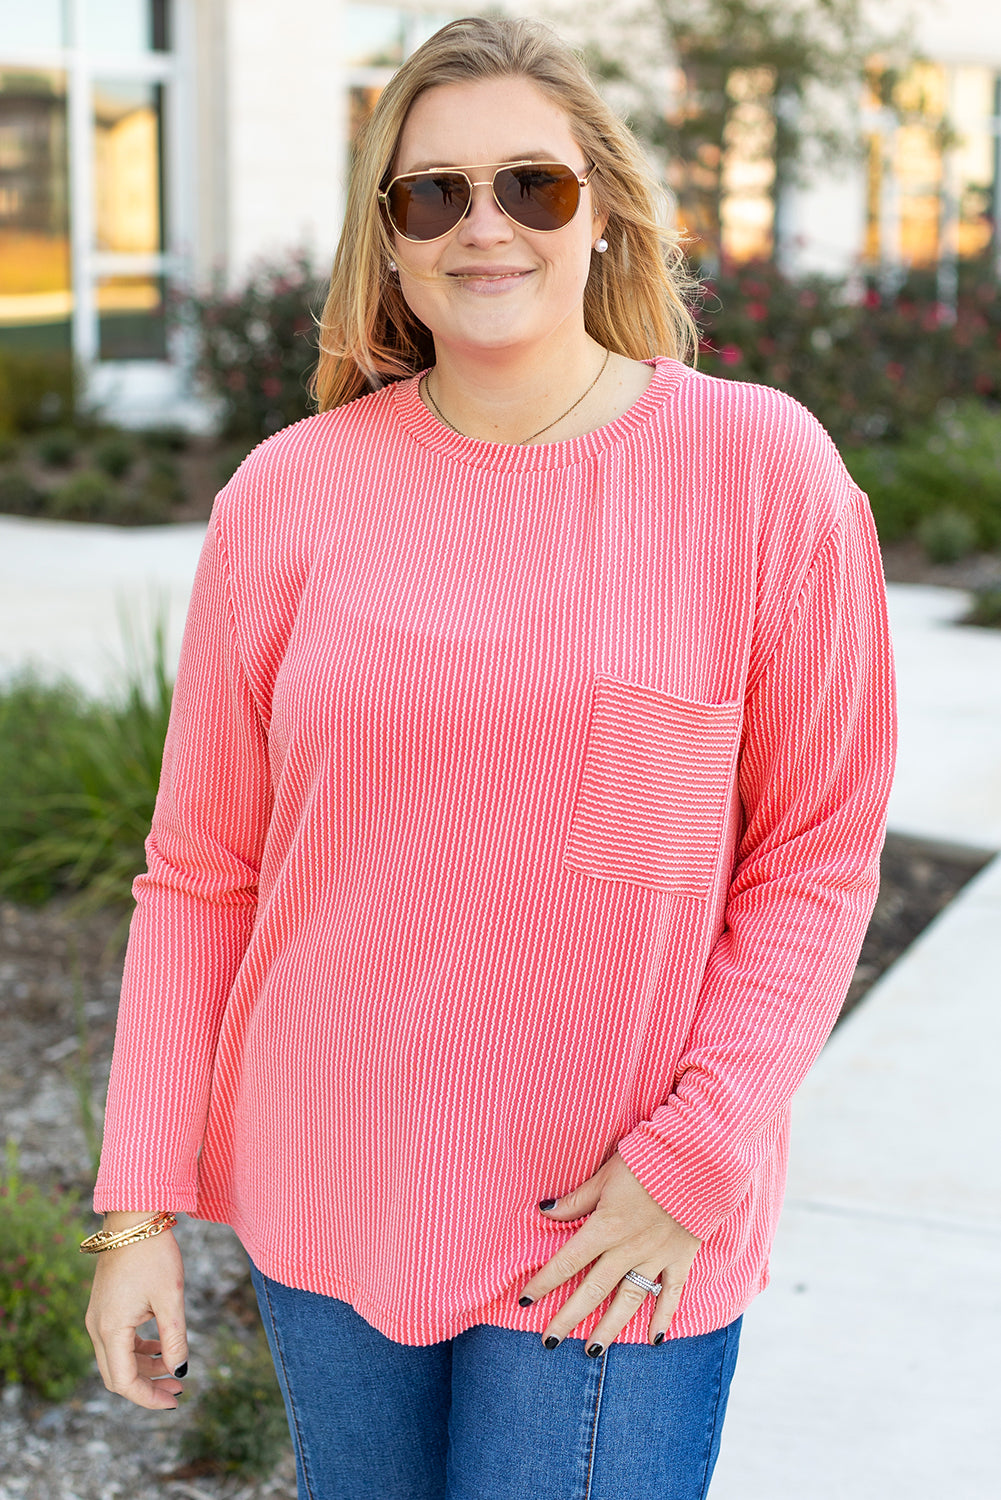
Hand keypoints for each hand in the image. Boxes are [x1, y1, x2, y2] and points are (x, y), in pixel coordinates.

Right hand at [85, 1214, 187, 1409]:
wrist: (133, 1219)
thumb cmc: (153, 1254)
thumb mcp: (170, 1298)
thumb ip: (174, 1338)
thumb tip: (181, 1371)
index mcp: (110, 1329)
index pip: (124, 1382)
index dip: (148, 1398)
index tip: (175, 1401)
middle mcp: (96, 1327)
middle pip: (117, 1375)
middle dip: (147, 1387)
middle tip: (177, 1390)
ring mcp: (97, 1317)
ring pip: (117, 1358)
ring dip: (143, 1369)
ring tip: (174, 1371)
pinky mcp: (104, 1307)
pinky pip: (117, 1340)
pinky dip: (137, 1350)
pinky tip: (159, 1347)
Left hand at [518, 1150, 700, 1352]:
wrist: (694, 1161)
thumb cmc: (645, 1163)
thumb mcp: (604, 1176)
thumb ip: (577, 1200)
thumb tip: (545, 1212)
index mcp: (605, 1227)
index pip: (567, 1261)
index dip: (544, 1281)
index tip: (525, 1300)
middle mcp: (627, 1249)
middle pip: (592, 1290)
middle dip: (568, 1318)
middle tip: (549, 1341)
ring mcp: (655, 1258)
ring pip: (628, 1301)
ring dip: (608, 1328)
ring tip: (591, 1352)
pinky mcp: (680, 1259)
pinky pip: (670, 1294)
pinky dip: (663, 1317)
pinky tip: (654, 1340)